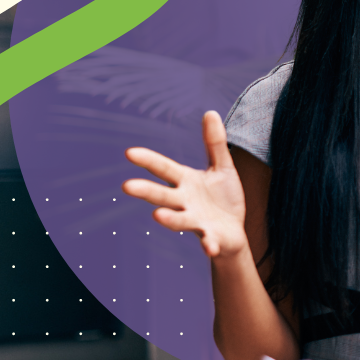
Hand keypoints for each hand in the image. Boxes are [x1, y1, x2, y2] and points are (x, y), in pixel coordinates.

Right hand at [122, 110, 248, 258]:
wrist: (233, 231)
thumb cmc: (222, 197)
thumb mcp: (221, 167)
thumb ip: (215, 143)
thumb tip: (210, 112)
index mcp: (185, 182)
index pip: (164, 169)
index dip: (148, 161)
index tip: (130, 152)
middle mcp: (185, 202)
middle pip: (163, 195)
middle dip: (146, 191)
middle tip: (126, 186)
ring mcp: (196, 221)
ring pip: (180, 220)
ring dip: (170, 219)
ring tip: (158, 216)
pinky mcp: (212, 238)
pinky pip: (209, 242)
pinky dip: (209, 245)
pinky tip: (211, 247)